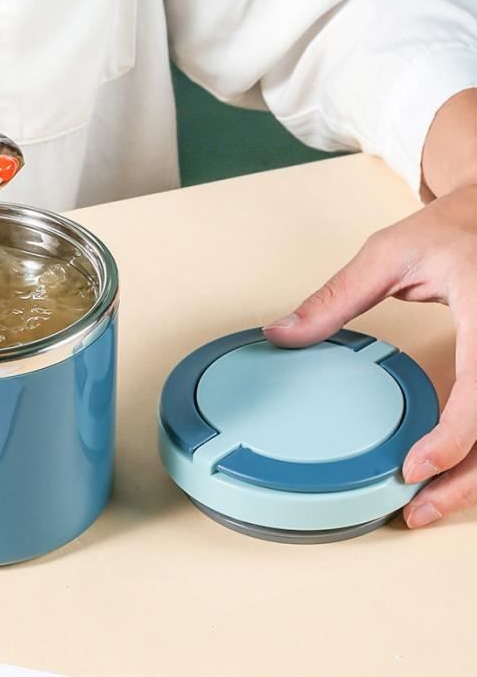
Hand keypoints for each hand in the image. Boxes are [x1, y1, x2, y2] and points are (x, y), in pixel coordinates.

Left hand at [264, 183, 476, 528]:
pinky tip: (453, 469)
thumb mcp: (388, 254)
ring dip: (475, 475)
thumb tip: (281, 334)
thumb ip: (335, 298)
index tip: (413, 470)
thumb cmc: (450, 228)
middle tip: (418, 510)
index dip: (453, 438)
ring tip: (431, 502)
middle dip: (465, 480)